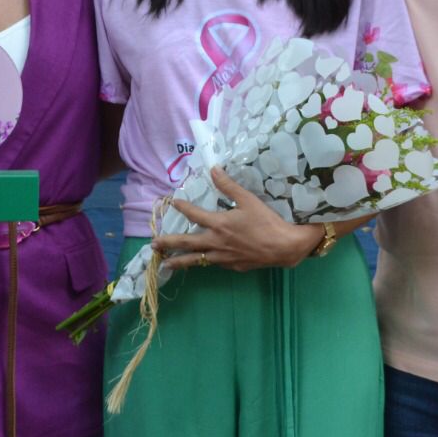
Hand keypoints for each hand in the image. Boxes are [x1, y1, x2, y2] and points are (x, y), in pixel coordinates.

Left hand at [152, 168, 323, 271]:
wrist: (284, 247)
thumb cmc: (266, 222)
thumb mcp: (248, 200)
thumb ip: (229, 186)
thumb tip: (214, 170)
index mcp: (219, 224)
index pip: (194, 215)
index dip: (181, 208)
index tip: (170, 203)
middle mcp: (216, 243)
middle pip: (187, 244)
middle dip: (168, 244)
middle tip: (153, 245)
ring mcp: (223, 258)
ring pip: (196, 260)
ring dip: (179, 261)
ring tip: (166, 265)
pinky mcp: (232, 267)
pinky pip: (213, 264)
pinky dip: (204, 262)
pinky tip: (201, 262)